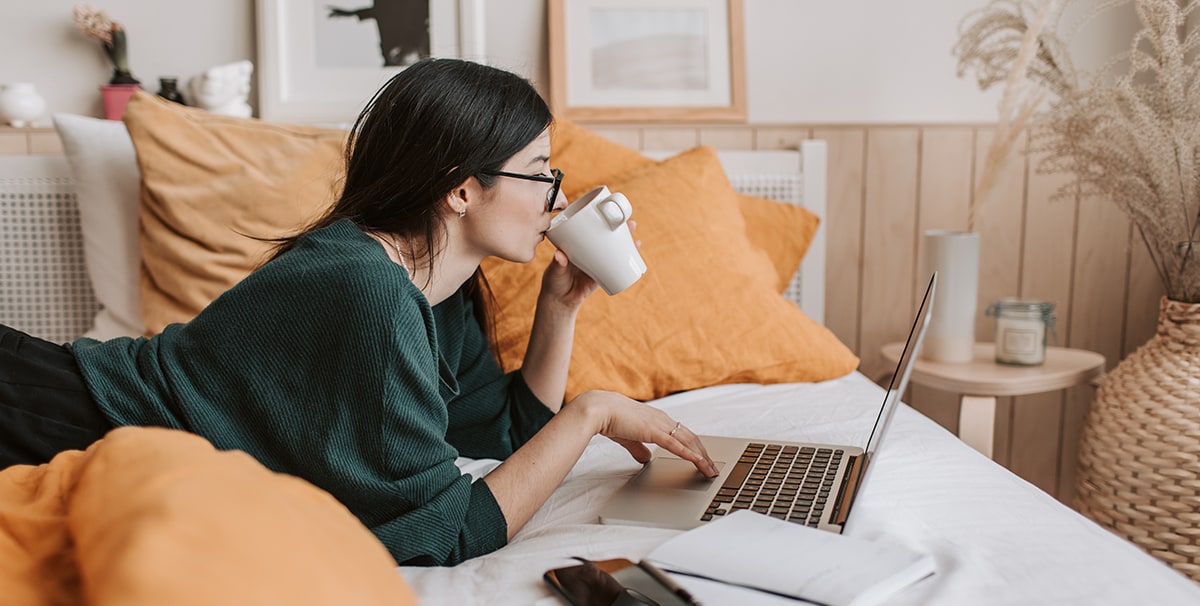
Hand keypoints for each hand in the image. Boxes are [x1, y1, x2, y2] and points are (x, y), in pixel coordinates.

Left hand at [539, 221, 639, 311]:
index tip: (612, 213)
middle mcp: (590, 250)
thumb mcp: (554, 271)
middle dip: (621, 229)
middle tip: (631, 224)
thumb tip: (560, 255)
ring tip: (636, 240)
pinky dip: (627, 260)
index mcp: (578, 245)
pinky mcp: (603, 275)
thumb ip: (557, 264)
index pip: (591, 228)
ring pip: (614, 249)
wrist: (560, 300)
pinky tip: (636, 254)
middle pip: (607, 236)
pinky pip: (617, 265)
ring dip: (627, 243)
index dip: (602, 219)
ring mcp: (598, 262)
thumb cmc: (554, 281)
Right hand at [570, 390, 718, 476]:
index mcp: (658, 419)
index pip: (683, 434)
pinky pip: (676, 445)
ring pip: (688, 442)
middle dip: (705, 455)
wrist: (599, 409)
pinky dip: (689, 454)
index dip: (695, 447)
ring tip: (710, 470)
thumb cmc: (611, 419)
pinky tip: (698, 462)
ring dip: (702, 457)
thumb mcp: (629, 437)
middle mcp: (663, 419)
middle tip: (713, 469)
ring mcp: (660, 424)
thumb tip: (646, 458)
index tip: (703, 459)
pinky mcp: (654, 431)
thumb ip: (639, 447)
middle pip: (691, 438)